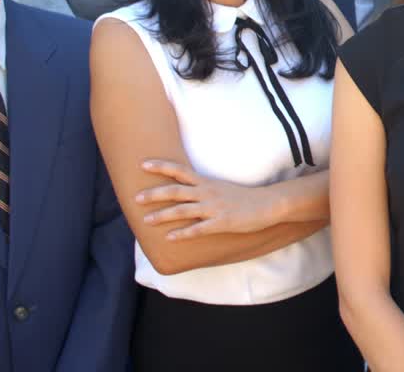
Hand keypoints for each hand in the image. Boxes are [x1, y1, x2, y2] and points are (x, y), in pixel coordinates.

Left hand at [135, 159, 275, 239]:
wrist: (268, 204)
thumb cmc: (244, 197)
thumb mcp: (221, 187)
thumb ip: (203, 189)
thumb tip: (185, 191)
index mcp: (206, 183)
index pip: (179, 171)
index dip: (161, 167)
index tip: (142, 164)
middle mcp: (207, 192)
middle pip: (176, 191)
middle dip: (155, 194)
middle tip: (136, 197)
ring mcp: (214, 208)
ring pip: (183, 210)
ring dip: (163, 215)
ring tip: (146, 220)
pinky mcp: (221, 222)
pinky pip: (198, 228)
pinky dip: (183, 233)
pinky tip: (170, 237)